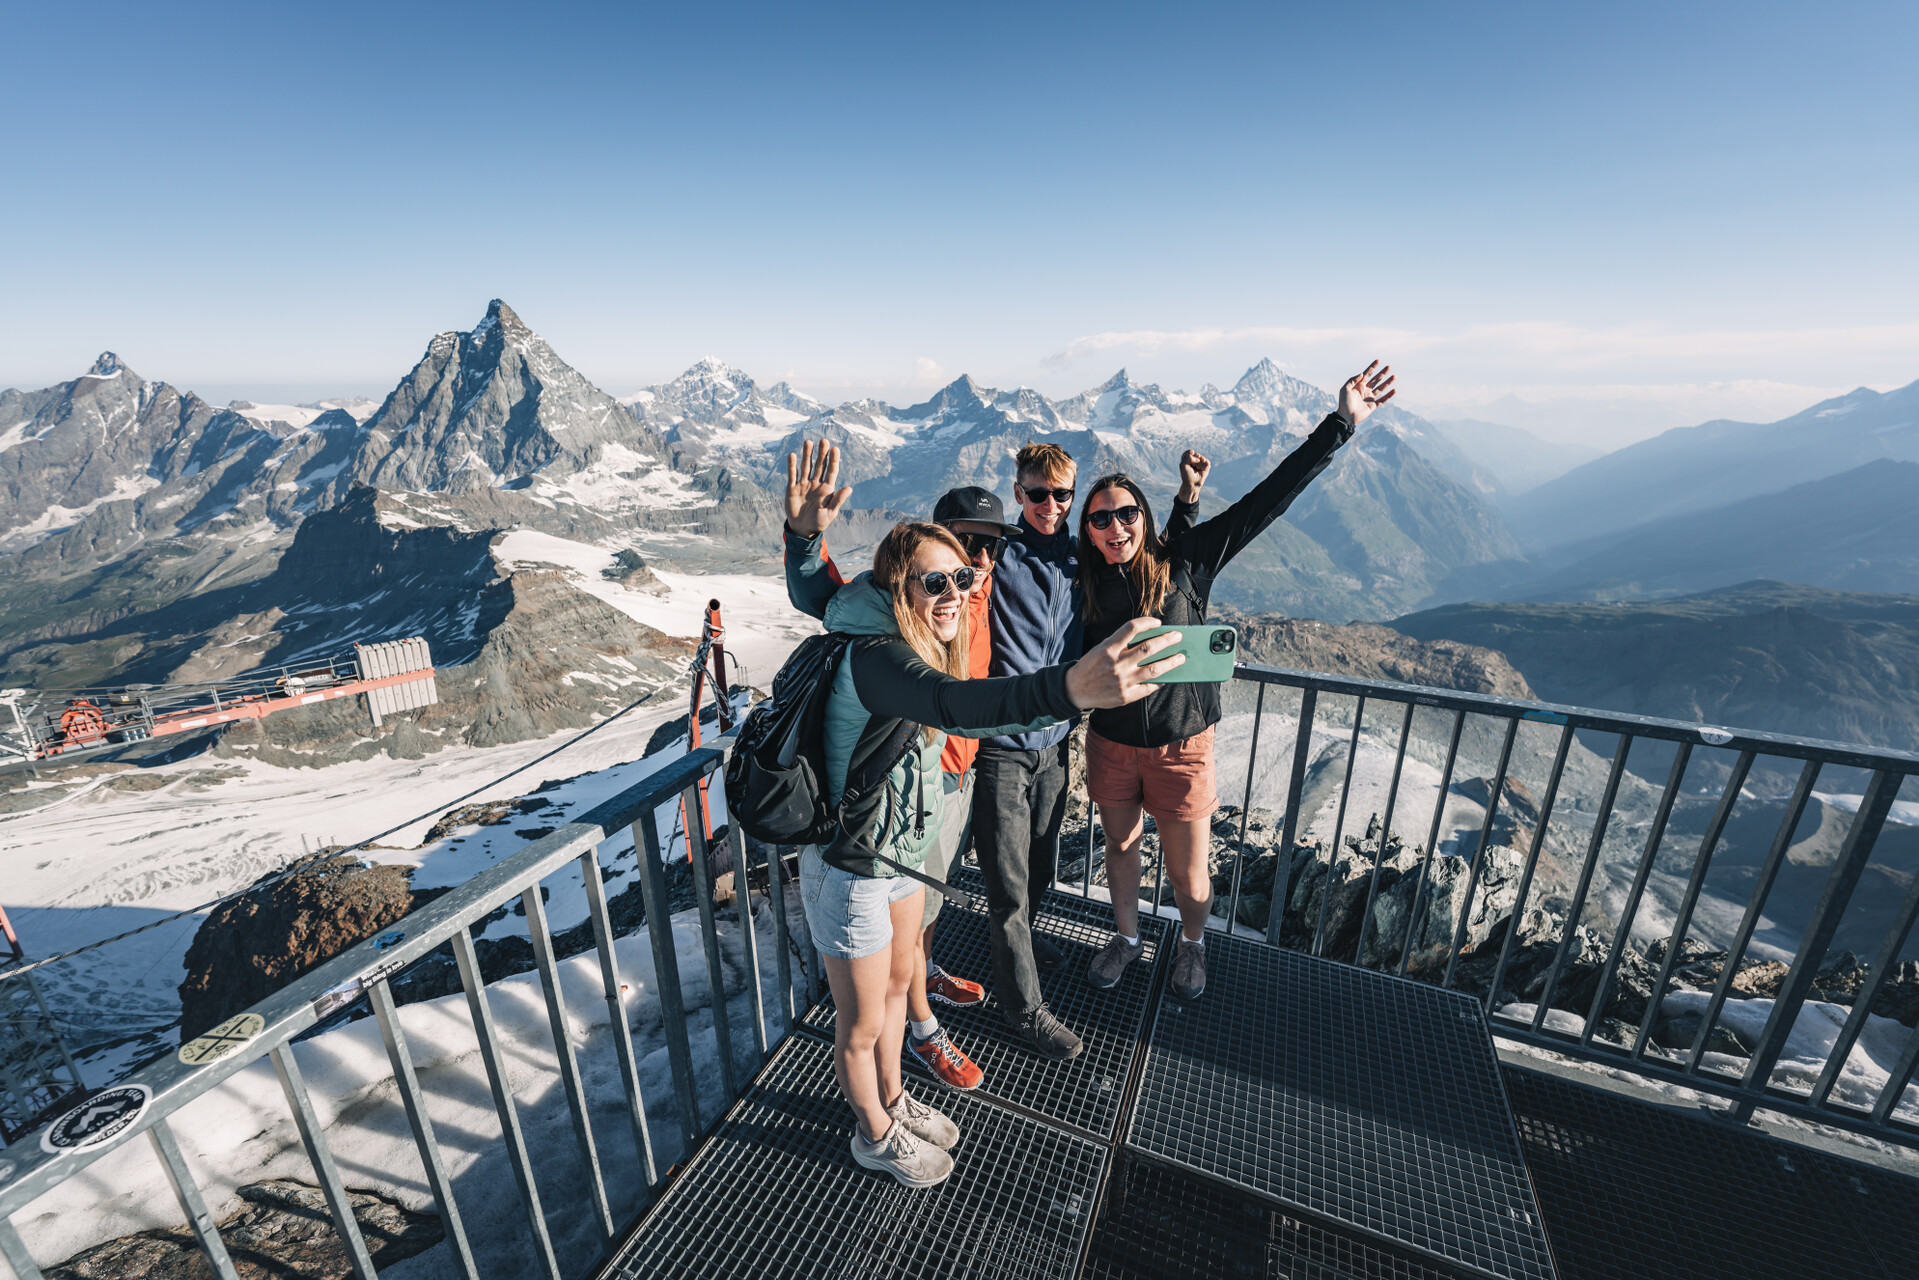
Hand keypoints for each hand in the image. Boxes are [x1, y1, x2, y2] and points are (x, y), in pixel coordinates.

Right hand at [784, 439, 851, 535]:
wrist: (802, 529)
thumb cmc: (819, 523)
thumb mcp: (829, 513)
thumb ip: (837, 501)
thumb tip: (849, 488)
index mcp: (827, 489)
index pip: (831, 471)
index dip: (833, 460)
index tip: (835, 449)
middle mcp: (816, 483)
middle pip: (819, 465)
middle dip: (822, 453)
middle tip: (824, 441)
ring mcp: (804, 484)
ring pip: (806, 466)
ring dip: (807, 455)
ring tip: (808, 442)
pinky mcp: (792, 488)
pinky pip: (792, 474)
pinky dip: (792, 465)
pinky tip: (792, 455)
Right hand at [1065, 618, 1184, 708]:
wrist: (1075, 690)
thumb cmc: (1091, 666)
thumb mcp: (1101, 649)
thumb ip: (1121, 644)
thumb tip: (1149, 640)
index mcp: (1108, 648)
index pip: (1131, 628)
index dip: (1147, 623)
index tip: (1158, 623)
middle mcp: (1117, 664)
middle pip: (1148, 648)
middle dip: (1166, 641)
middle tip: (1178, 636)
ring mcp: (1122, 681)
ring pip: (1154, 670)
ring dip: (1170, 662)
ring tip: (1180, 657)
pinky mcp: (1126, 696)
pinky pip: (1148, 687)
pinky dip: (1159, 681)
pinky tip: (1166, 677)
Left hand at [1177, 449, 1210, 502]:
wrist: (1192, 484)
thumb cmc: (1186, 475)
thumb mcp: (1183, 465)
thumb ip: (1188, 457)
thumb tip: (1199, 458)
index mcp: (1187, 459)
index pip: (1189, 452)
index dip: (1189, 453)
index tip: (1189, 457)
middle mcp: (1195, 460)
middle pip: (1196, 454)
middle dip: (1194, 460)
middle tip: (1192, 466)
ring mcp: (1201, 462)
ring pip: (1201, 458)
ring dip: (1198, 465)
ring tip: (1196, 470)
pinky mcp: (1207, 465)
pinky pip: (1206, 461)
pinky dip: (1203, 466)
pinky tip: (1201, 470)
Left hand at [1338, 360, 1395, 425]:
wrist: (1346, 416)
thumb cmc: (1344, 403)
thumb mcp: (1345, 389)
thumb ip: (1352, 380)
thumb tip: (1362, 373)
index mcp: (1358, 386)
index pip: (1367, 374)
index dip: (1372, 367)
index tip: (1378, 360)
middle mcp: (1365, 391)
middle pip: (1375, 380)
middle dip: (1382, 373)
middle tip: (1389, 367)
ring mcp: (1369, 398)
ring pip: (1381, 388)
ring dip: (1387, 382)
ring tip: (1394, 376)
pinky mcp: (1373, 405)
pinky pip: (1382, 400)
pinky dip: (1389, 395)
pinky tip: (1394, 390)